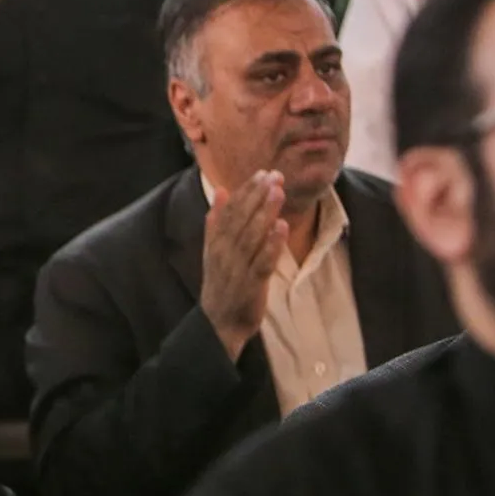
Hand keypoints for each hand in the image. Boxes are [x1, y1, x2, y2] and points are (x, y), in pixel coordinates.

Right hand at [199, 171, 286, 360]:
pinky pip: (262, 261)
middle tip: (275, 176)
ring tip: (279, 192)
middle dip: (258, 196)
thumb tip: (221, 190)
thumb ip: (216, 220)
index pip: (231, 210)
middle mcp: (224, 251)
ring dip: (266, 213)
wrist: (219, 323)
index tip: (262, 173)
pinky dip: (272, 244)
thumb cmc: (220, 283)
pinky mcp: (251, 284)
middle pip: (242, 218)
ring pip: (252, 236)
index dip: (247, 190)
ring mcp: (238, 268)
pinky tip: (282, 228)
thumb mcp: (212, 249)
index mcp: (216, 241)